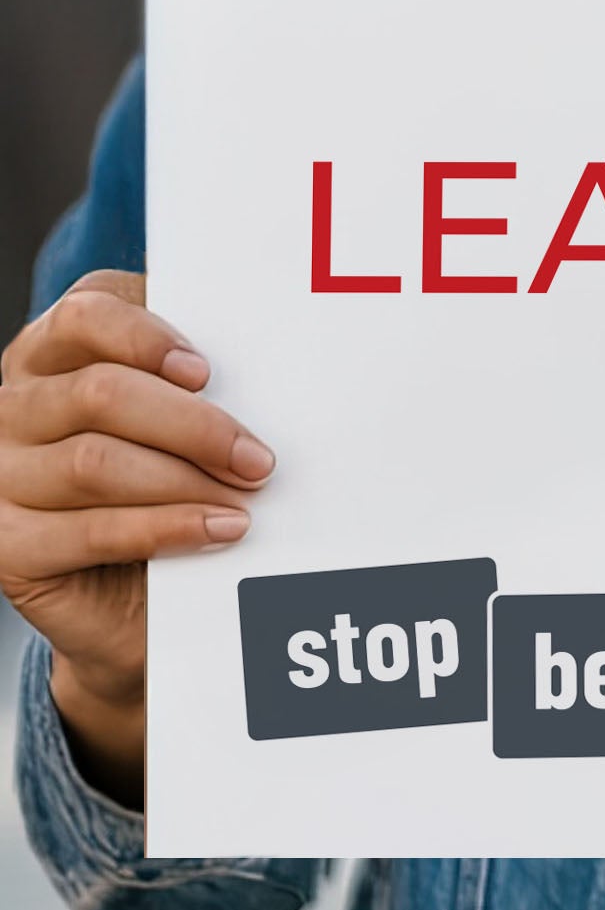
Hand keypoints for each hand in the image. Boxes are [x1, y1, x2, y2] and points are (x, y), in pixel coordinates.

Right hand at [0, 271, 272, 804]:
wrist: (144, 594)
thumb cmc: (175, 483)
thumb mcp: (185, 424)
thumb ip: (200, 385)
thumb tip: (272, 362)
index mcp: (52, 356)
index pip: (83, 315)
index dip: (144, 336)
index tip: (207, 371)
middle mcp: (13, 408)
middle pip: (99, 393)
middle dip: (193, 426)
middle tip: (258, 459)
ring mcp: (3, 477)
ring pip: (95, 463)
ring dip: (186, 481)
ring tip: (246, 501)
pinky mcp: (10, 546)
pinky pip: (91, 530)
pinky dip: (167, 528)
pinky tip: (221, 530)